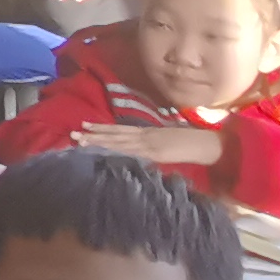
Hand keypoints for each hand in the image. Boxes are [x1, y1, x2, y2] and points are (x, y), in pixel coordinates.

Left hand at [77, 121, 222, 169]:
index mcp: (148, 132)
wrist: (206, 143)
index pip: (120, 131)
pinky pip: (131, 151)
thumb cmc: (191, 143)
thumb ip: (154, 145)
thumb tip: (144, 150)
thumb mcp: (168, 143)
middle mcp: (145, 135)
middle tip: (73, 133)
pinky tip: (104, 151)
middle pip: (114, 134)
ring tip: (80, 139)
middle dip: (94, 134)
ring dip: (99, 141)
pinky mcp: (154, 152)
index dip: (102, 129)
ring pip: (118, 141)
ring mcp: (148, 143)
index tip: (85, 127)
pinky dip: (117, 150)